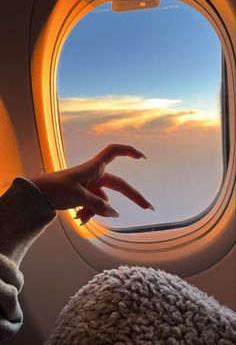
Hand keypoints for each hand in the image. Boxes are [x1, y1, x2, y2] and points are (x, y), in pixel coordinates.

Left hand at [30, 144, 153, 224]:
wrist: (36, 194)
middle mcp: (95, 175)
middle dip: (132, 197)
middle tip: (148, 208)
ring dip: (96, 211)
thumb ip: (98, 206)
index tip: (142, 158)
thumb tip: (114, 213)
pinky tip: (79, 219)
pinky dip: (89, 213)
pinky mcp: (84, 195)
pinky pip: (94, 206)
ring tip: (80, 217)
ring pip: (103, 201)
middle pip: (118, 185)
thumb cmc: (56, 188)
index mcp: (94, 168)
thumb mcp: (78, 197)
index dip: (129, 151)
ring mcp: (90, 186)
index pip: (114, 152)